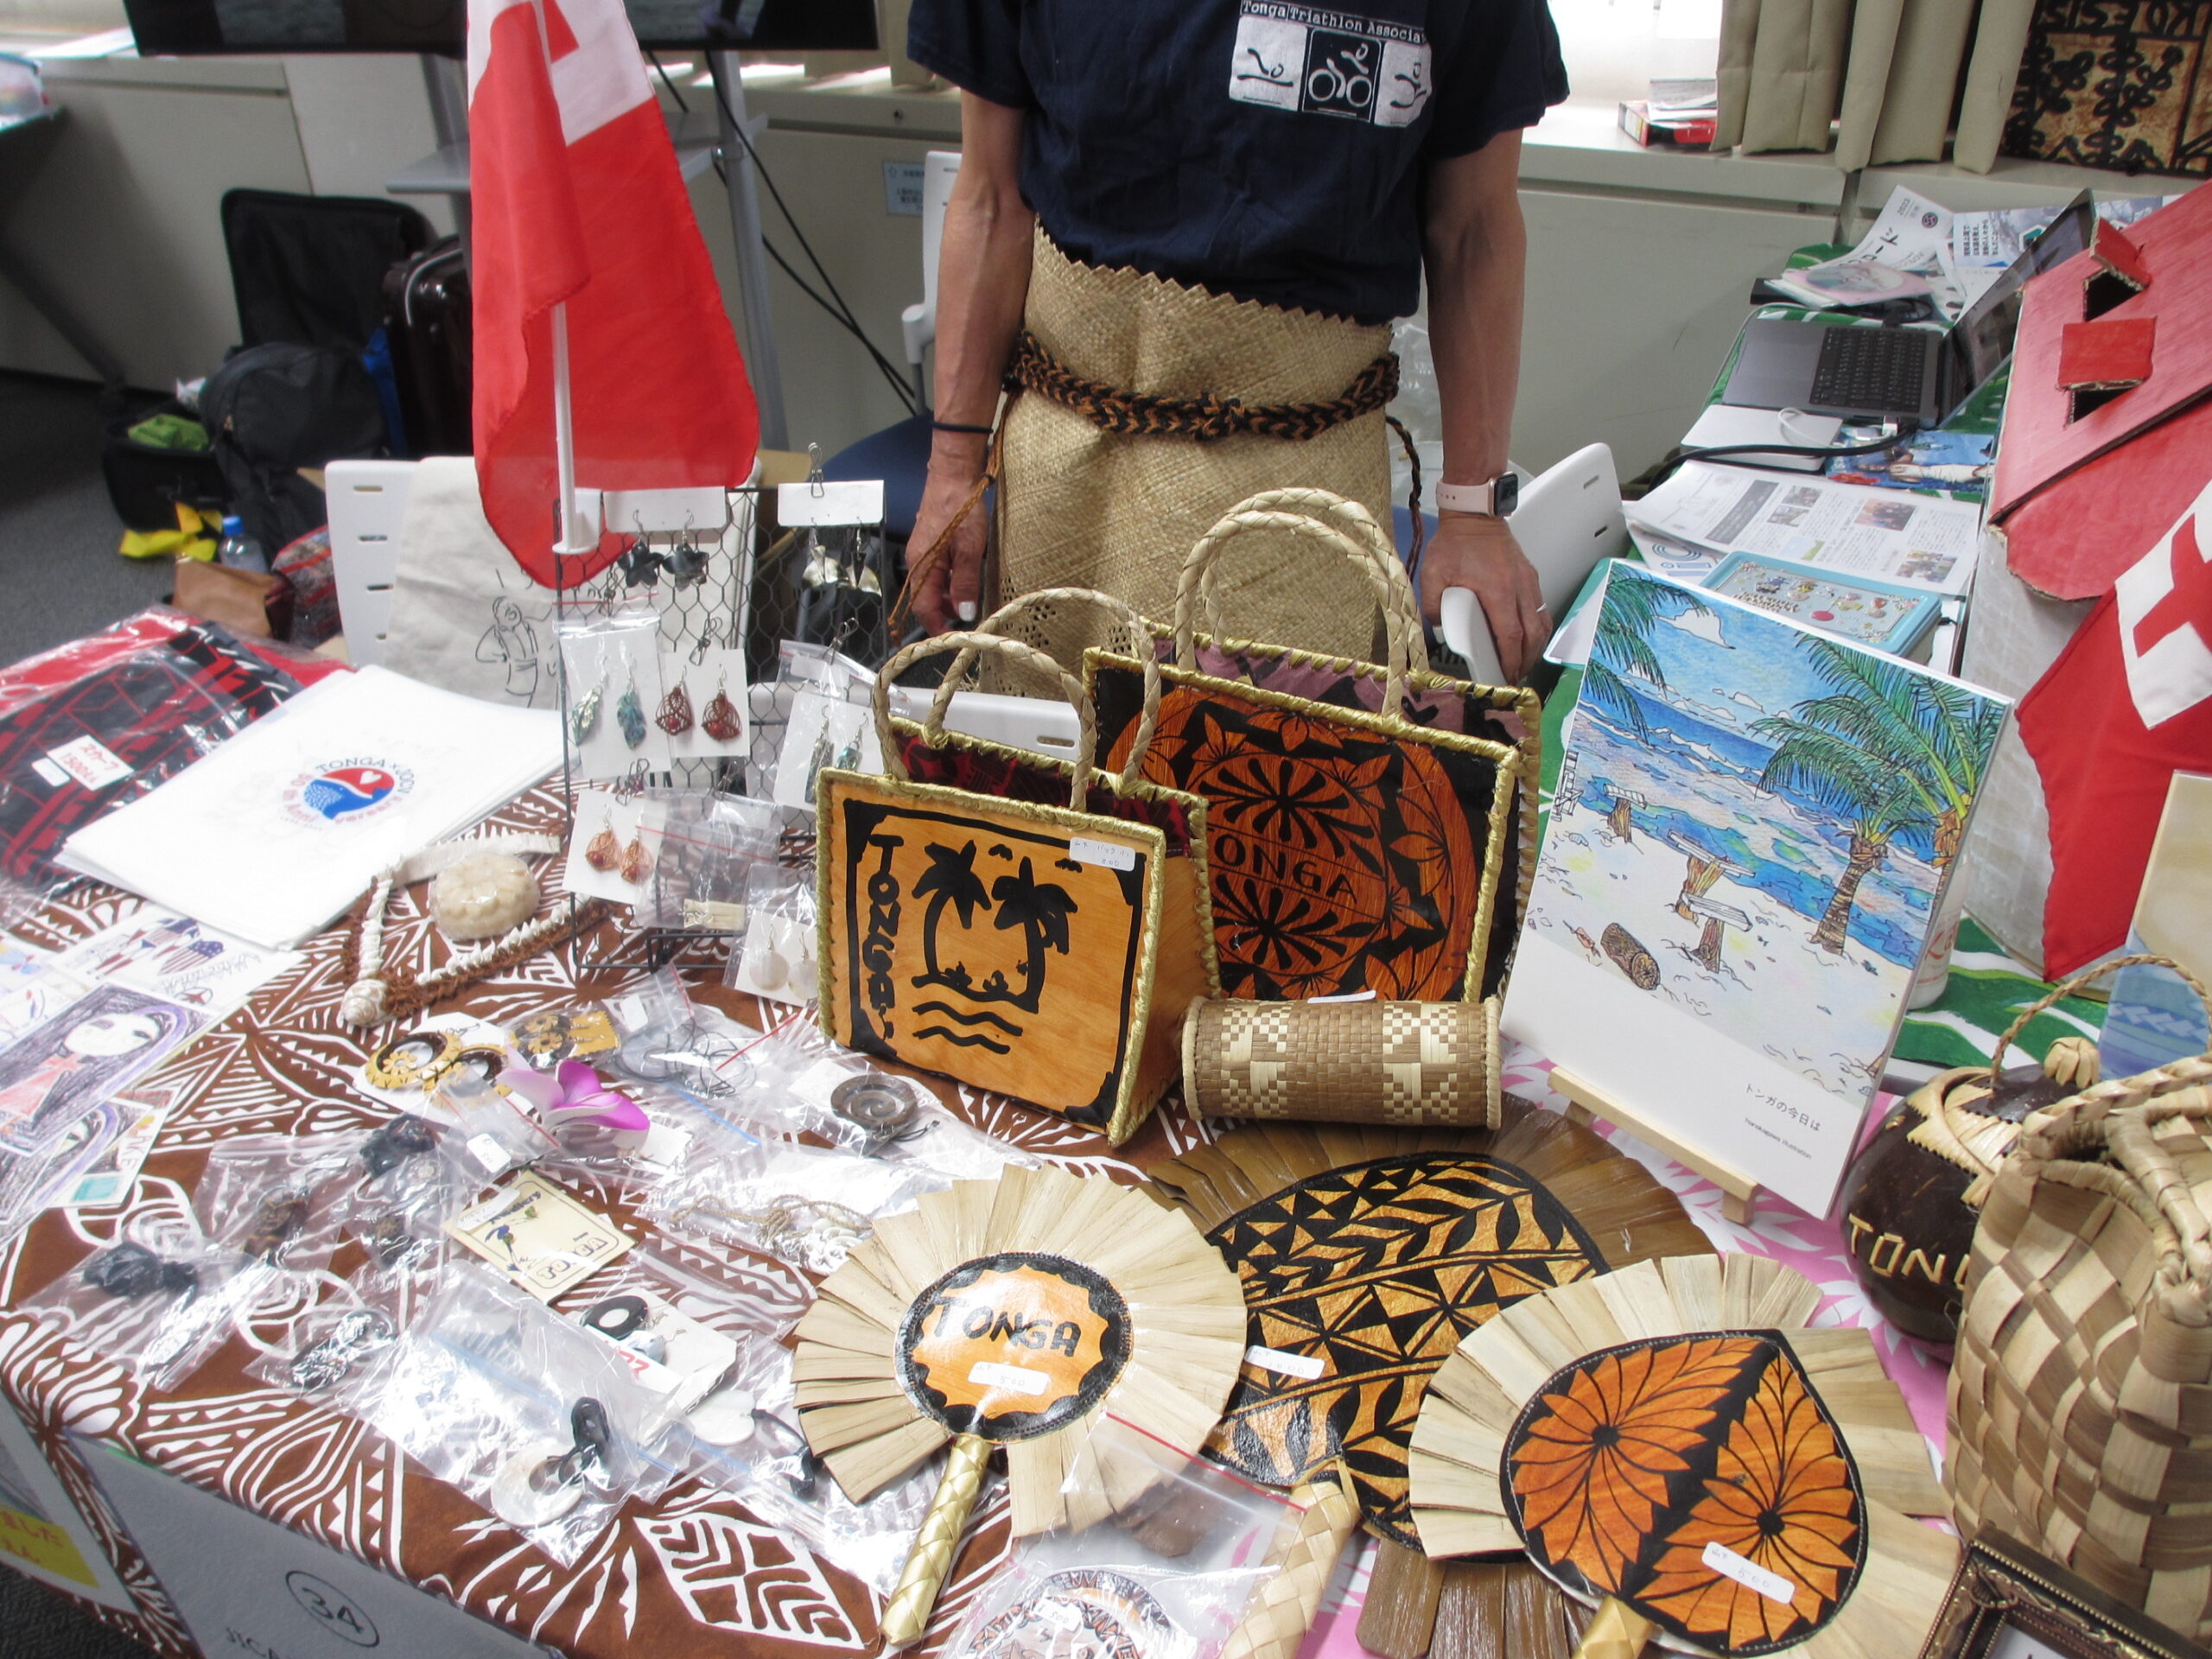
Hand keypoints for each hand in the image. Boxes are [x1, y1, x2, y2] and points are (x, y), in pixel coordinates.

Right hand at [905, 441, 990, 633]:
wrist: (953, 475)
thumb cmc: (960, 506)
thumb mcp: (970, 548)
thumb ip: (965, 582)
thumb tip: (964, 613)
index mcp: (922, 565)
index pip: (924, 609)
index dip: (937, 628)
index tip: (953, 640)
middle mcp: (917, 563)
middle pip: (926, 601)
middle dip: (944, 615)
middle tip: (968, 622)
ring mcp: (922, 554)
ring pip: (931, 588)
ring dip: (948, 600)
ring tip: (970, 602)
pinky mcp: (930, 547)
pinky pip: (935, 575)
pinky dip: (948, 585)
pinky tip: (965, 581)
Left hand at [1421, 512, 1545, 682]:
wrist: (1475, 514)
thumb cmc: (1456, 541)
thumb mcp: (1433, 573)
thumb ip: (1433, 603)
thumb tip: (1438, 628)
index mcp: (1496, 590)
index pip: (1510, 635)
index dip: (1511, 660)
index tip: (1506, 675)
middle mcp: (1518, 588)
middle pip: (1533, 635)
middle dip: (1526, 661)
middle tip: (1514, 675)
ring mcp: (1528, 582)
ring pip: (1541, 623)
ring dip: (1535, 647)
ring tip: (1521, 662)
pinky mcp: (1530, 577)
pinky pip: (1540, 609)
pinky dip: (1537, 628)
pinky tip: (1527, 637)